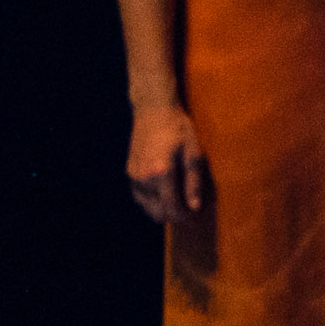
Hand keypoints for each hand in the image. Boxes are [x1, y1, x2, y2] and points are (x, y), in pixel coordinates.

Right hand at [127, 99, 206, 225]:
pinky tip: (163, 189)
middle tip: (187, 205)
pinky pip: (140, 197)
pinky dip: (152, 199)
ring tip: (176, 195)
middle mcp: (144, 178)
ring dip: (162, 207)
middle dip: (173, 214)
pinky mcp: (129, 173)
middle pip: (158, 214)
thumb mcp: (193, 153)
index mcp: (161, 173)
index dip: (185, 216)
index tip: (195, 212)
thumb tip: (194, 208)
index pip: (172, 209)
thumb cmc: (178, 128)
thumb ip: (193, 183)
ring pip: (148, 208)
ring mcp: (134, 176)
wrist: (153, 109)